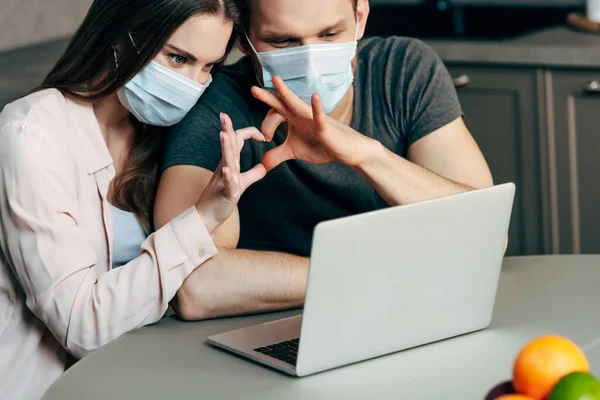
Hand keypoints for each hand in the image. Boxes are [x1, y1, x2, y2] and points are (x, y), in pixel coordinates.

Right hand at [195, 113, 266, 232]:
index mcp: (231, 163)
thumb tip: (265, 167)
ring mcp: (224, 179)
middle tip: (224, 115)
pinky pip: (227, 184)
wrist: (208, 217)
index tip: (262, 134)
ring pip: (226, 160)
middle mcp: (226, 167)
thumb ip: (253, 174)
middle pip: (227, 144)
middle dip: (227, 129)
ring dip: (225, 147)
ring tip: (224, 135)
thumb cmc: (222, 198)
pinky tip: (228, 170)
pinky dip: (228, 176)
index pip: (237, 140)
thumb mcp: (241, 184)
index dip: (249, 132)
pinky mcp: (226, 193)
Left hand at [251, 76, 375, 170]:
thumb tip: (261, 164)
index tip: (265, 139)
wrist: (346, 151)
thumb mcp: (294, 152)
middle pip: (282, 103)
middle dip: (268, 97)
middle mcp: (302, 115)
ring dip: (287, 93)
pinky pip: (320, 116)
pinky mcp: (326, 126)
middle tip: (253, 89)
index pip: (275, 114)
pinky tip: (315, 97)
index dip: (266, 125)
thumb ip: (277, 155)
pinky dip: (317, 108)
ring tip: (277, 80)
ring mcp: (314, 118)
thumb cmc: (322, 146)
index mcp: (293, 119)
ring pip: (298, 104)